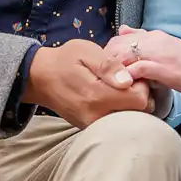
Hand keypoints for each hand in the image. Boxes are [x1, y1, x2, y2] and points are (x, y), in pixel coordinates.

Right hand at [24, 41, 150, 128]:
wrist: (39, 78)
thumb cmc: (64, 60)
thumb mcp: (85, 51)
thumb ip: (108, 65)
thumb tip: (128, 80)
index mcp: (97, 95)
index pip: (140, 99)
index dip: (142, 84)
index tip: (132, 73)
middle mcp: (96, 116)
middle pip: (139, 113)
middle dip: (140, 95)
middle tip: (127, 80)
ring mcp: (93, 125)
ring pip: (129, 120)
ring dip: (131, 104)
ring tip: (118, 88)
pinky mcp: (90, 128)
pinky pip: (117, 123)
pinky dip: (121, 111)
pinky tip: (111, 97)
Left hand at [101, 27, 180, 103]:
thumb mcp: (165, 49)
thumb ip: (144, 40)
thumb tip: (122, 29)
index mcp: (155, 36)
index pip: (120, 38)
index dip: (109, 54)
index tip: (108, 71)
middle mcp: (156, 40)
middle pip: (118, 45)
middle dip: (107, 63)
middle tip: (106, 80)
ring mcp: (161, 54)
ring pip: (126, 54)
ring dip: (115, 69)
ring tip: (110, 84)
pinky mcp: (167, 69)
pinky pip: (140, 68)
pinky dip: (129, 75)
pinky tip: (125, 85)